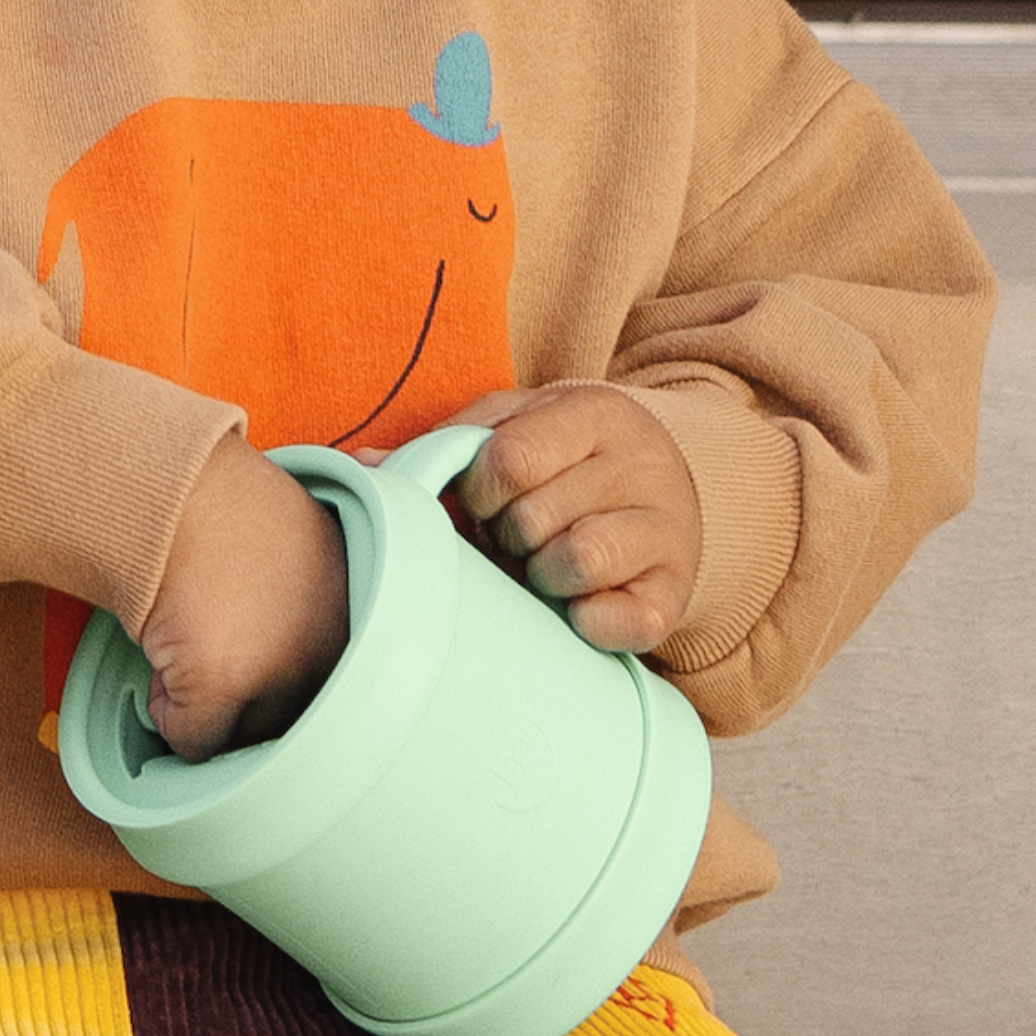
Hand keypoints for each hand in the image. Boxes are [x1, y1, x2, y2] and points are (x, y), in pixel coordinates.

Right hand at [139, 435, 348, 761]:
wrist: (173, 482)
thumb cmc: (224, 506)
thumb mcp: (306, 550)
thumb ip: (317, 606)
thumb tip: (302, 636)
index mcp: (361, 614)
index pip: (332, 688)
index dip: (281, 676)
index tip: (254, 653)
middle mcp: (335, 645)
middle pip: (290, 719)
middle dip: (245, 699)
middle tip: (208, 644)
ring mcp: (284, 668)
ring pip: (244, 736)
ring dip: (209, 710)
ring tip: (186, 644)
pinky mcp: (228, 683)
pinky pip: (195, 740)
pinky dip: (168, 714)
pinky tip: (164, 658)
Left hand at [447, 384, 702, 653]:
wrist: (663, 491)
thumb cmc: (569, 463)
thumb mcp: (517, 428)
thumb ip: (449, 444)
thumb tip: (363, 467)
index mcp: (595, 414)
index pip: (509, 460)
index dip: (479, 495)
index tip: (487, 503)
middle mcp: (640, 465)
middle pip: (533, 519)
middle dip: (509, 538)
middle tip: (522, 538)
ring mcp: (665, 529)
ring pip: (576, 563)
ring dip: (543, 576)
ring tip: (549, 564)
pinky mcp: (672, 593)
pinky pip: (616, 620)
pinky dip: (584, 621)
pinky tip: (579, 602)